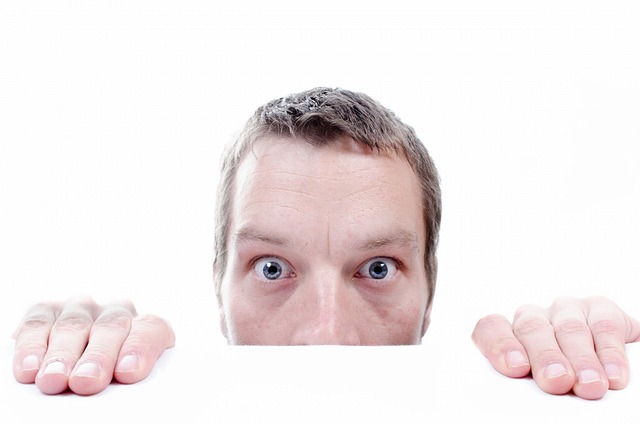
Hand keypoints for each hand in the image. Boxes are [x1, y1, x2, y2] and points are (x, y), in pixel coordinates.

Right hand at [12, 297, 174, 394]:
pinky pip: (38, 324)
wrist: (81, 354)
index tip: (129, 372)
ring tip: (54, 379)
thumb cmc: (111, 374)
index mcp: (145, 326)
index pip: (151, 329)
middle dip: (98, 355)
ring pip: (74, 325)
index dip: (140, 347)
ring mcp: (81, 309)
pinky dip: (32, 346)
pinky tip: (30, 368)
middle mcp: (115, 311)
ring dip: (62, 354)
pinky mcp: (47, 311)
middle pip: (111, 327)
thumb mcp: (127, 377)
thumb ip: (127, 378)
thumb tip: (121, 387)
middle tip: (87, 381)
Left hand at [472, 296, 639, 399]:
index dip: (500, 344)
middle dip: (545, 356)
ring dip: (581, 359)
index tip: (514, 368)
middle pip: (532, 329)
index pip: (492, 328)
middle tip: (556, 382)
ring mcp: (566, 311)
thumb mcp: (540, 385)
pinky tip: (614, 374)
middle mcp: (535, 318)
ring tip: (589, 385)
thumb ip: (528, 388)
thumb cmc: (563, 381)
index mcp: (511, 334)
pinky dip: (610, 352)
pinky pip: (604, 326)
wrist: (604, 367)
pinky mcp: (600, 310)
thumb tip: (531, 402)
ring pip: (569, 328)